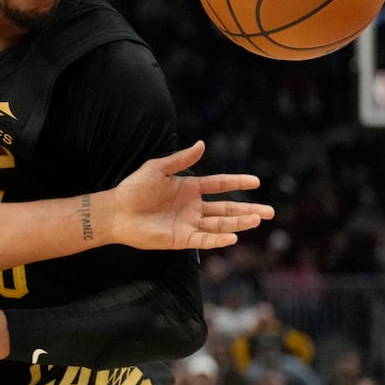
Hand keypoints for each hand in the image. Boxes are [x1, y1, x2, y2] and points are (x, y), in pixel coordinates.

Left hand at [107, 141, 272, 249]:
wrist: (115, 212)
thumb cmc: (133, 188)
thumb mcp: (158, 168)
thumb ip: (181, 159)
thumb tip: (203, 144)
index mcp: (189, 188)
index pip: (219, 185)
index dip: (237, 183)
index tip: (256, 182)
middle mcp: (192, 207)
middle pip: (226, 209)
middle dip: (248, 210)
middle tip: (269, 211)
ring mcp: (188, 224)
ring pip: (219, 225)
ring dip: (238, 223)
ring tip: (258, 220)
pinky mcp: (180, 239)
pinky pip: (203, 240)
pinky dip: (218, 240)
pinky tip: (234, 237)